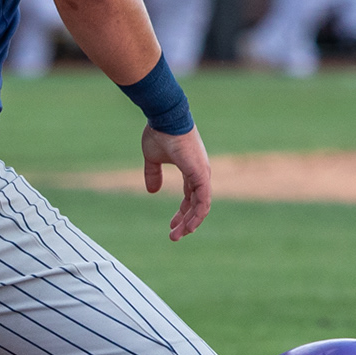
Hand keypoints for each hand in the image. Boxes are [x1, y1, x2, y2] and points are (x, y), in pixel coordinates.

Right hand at [141, 124, 212, 239]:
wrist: (165, 118)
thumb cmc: (160, 133)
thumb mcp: (152, 158)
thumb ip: (153, 174)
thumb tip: (152, 191)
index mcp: (191, 170)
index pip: (190, 197)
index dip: (182, 212)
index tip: (172, 225)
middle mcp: (200, 173)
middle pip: (197, 205)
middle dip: (186, 222)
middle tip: (175, 236)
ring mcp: (202, 174)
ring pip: (201, 206)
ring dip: (190, 223)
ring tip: (178, 236)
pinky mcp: (201, 174)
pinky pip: (203, 200)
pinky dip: (197, 215)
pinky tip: (189, 226)